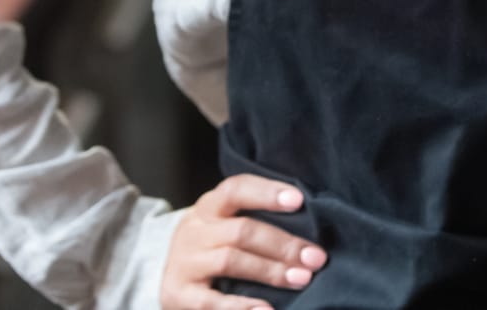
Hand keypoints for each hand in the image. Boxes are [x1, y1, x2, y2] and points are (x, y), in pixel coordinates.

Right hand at [161, 174, 326, 309]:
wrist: (170, 280)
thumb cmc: (211, 249)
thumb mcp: (223, 227)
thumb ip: (254, 221)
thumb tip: (308, 229)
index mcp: (208, 208)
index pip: (235, 189)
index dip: (266, 192)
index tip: (299, 200)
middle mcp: (194, 231)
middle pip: (241, 231)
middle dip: (283, 244)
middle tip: (316, 258)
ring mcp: (185, 262)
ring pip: (231, 260)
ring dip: (270, 271)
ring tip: (301, 279)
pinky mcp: (179, 294)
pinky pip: (212, 301)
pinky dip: (241, 306)